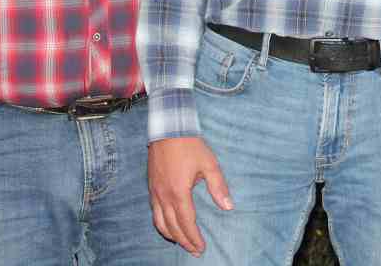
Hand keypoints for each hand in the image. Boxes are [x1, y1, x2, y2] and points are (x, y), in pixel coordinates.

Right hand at [148, 136, 232, 256]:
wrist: (168, 129)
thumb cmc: (190, 146)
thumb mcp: (209, 164)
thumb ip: (219, 187)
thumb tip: (228, 207)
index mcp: (179, 192)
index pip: (187, 223)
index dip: (194, 238)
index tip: (201, 248)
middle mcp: (164, 196)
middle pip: (173, 227)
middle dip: (184, 242)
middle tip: (195, 251)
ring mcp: (155, 193)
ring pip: (160, 223)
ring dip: (171, 236)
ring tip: (182, 243)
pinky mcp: (151, 188)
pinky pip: (154, 213)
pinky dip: (161, 225)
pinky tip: (169, 226)